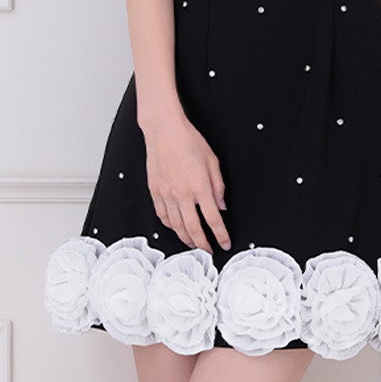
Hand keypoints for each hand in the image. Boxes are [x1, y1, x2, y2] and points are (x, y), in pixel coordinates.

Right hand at [143, 116, 230, 252]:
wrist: (164, 131)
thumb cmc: (189, 141)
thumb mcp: (213, 162)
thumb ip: (218, 187)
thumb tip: (221, 206)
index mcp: (200, 187)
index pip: (213, 219)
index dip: (221, 235)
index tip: (224, 243)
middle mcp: (183, 194)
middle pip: (194, 229)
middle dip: (203, 244)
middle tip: (208, 250)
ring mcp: (167, 194)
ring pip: (176, 226)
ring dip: (186, 238)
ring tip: (193, 243)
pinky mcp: (155, 191)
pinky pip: (163, 216)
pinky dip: (170, 226)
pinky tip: (176, 228)